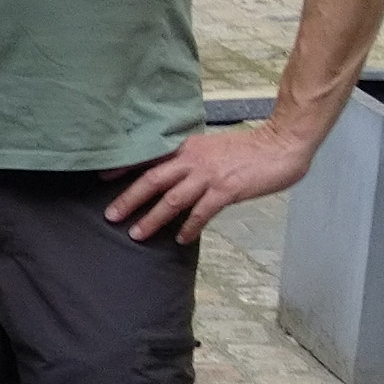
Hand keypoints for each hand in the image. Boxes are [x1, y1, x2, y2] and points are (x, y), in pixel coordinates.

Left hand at [106, 116, 313, 242]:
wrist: (281, 144)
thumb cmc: (248, 148)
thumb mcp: (212, 147)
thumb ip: (192, 159)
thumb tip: (173, 175)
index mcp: (188, 148)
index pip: (150, 156)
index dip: (124, 166)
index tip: (102, 177)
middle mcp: (193, 160)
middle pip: (152, 180)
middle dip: (129, 198)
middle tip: (110, 215)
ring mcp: (209, 175)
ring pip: (171, 199)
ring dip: (152, 218)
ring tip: (136, 233)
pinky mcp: (226, 190)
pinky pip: (201, 213)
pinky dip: (189, 227)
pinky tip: (180, 239)